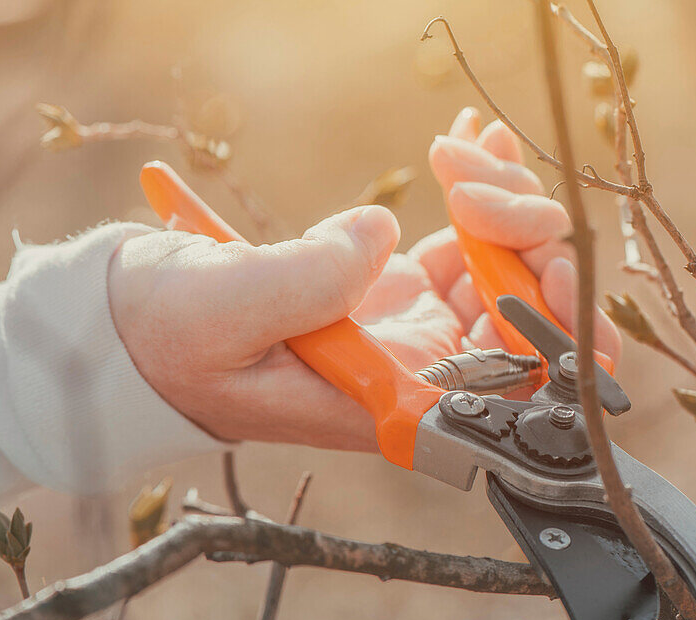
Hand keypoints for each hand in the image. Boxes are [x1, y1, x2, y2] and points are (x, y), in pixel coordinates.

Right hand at [108, 107, 619, 451]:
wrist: (135, 319)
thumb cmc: (171, 336)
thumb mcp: (231, 311)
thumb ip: (314, 281)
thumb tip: (384, 235)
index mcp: (394, 403)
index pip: (516, 396)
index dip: (560, 336)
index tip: (549, 264)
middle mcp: (421, 372)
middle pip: (528, 320)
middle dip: (531, 241)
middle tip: (481, 178)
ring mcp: (416, 326)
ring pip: (505, 268)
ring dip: (507, 200)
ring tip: (470, 141)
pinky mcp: (396, 282)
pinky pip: (464, 238)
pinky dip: (477, 187)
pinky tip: (473, 140)